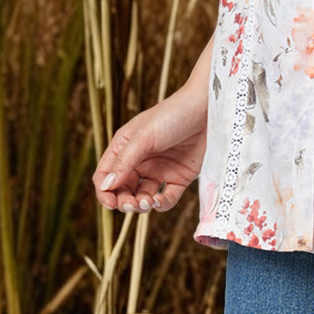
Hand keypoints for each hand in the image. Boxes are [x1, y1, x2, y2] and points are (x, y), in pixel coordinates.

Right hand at [92, 80, 208, 215]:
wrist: (209, 108)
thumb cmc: (173, 115)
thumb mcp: (144, 136)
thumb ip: (124, 161)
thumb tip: (105, 186)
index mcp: (125, 147)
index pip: (106, 175)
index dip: (105, 192)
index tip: (111, 204)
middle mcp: (140, 160)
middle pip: (123, 190)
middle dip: (124, 201)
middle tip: (132, 204)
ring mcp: (160, 169)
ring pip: (143, 197)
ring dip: (141, 205)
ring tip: (147, 202)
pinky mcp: (179, 177)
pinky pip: (166, 198)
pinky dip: (161, 204)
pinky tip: (159, 201)